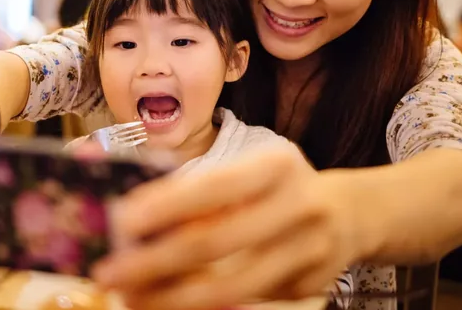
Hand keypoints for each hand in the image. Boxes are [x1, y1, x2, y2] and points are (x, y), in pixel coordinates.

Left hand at [92, 149, 366, 309]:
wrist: (351, 214)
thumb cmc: (280, 187)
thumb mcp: (251, 172)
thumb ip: (204, 192)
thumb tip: (134, 217)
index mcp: (276, 166)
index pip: (213, 187)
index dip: (164, 206)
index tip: (119, 222)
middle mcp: (298, 206)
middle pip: (217, 242)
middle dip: (155, 261)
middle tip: (110, 272)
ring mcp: (308, 252)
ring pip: (231, 287)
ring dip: (173, 297)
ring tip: (132, 297)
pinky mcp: (308, 289)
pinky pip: (246, 303)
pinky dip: (202, 308)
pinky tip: (169, 304)